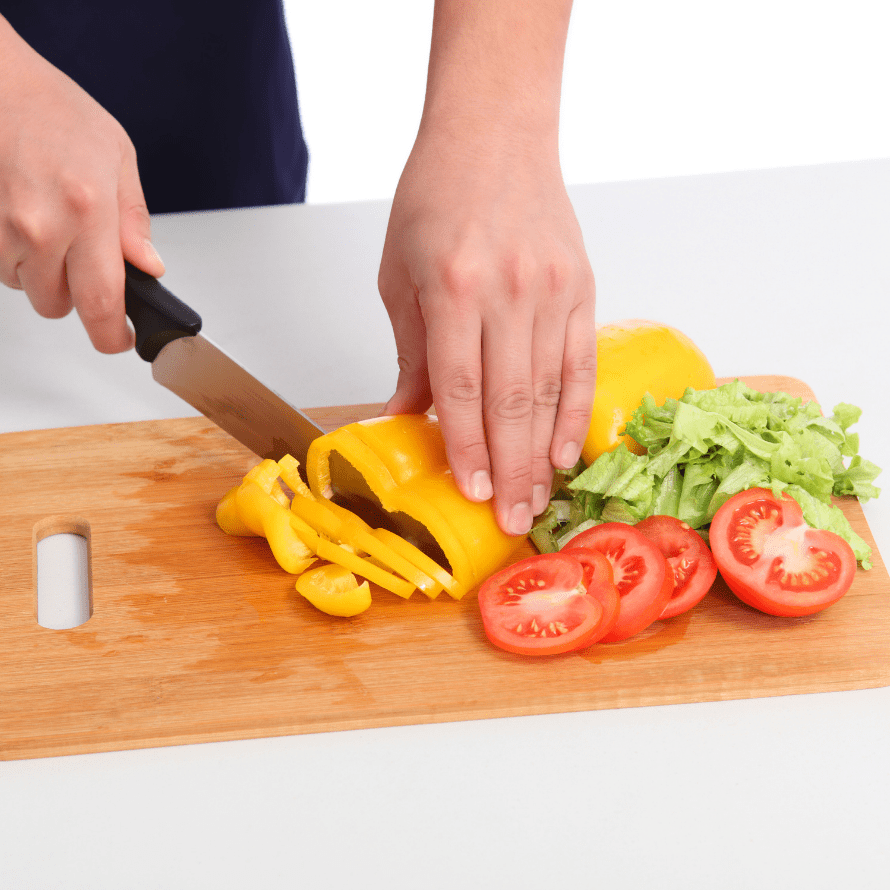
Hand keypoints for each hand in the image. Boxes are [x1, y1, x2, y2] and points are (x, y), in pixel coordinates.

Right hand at [0, 17, 163, 352]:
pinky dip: (14, 255)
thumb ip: (134, 221)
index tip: (122, 340)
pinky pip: (0, 266)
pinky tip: (24, 219)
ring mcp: (1, 228)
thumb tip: (149, 267)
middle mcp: (41, 226)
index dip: (113, 336)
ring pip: (25, 288)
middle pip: (57, 306)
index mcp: (88, 210)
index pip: (102, 303)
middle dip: (75, 295)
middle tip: (83, 259)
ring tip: (50, 226)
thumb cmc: (55, 110)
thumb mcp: (118, 157)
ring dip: (41, 273)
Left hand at [378, 127, 595, 536]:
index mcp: (454, 288)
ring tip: (537, 502)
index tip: (471, 492)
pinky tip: (565, 453)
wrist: (495, 136)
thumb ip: (410, 352)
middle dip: (509, 470)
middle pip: (511, 402)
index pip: (461, 388)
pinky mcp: (582, 289)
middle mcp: (509, 292)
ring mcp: (552, 291)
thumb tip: (408, 416)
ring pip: (549, 391)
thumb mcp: (400, 274)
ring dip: (541, 455)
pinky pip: (581, 364)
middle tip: (511, 521)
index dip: (466, 447)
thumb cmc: (436, 199)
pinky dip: (574, 413)